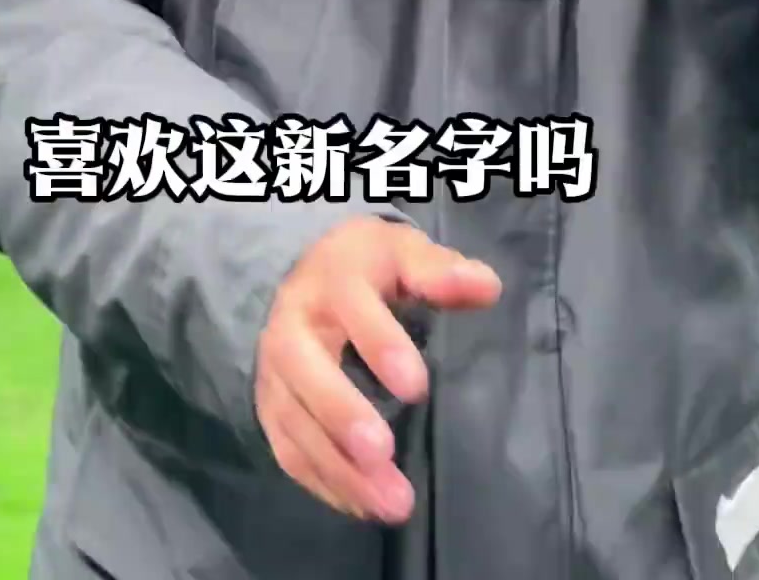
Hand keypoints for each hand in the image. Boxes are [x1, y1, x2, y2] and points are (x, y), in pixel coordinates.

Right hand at [255, 219, 499, 523]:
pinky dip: (324, 482)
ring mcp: (276, 371)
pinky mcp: (272, 409)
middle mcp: (293, 324)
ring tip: (392, 503)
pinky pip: (290, 451)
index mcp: (332, 278)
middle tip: (384, 453)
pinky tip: (365, 506)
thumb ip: (441, 272)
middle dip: (340, 411)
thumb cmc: (368, 267)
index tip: (416, 387)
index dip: (379, 344)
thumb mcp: (403, 252)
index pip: (351, 306)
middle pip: (303, 366)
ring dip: (339, 466)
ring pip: (295, 420)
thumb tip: (487, 286)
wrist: (306, 272)